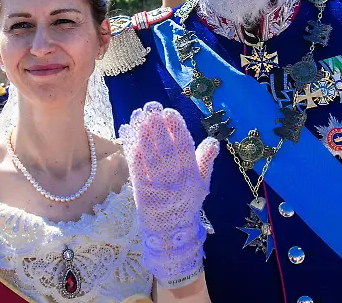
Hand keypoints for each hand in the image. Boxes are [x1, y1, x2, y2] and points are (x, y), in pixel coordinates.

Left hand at [119, 102, 218, 288]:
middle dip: (158, 126)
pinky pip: (137, 168)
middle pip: (166, 149)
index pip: (184, 147)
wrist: (172, 234)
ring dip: (143, 134)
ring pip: (150, 156)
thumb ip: (206, 160)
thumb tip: (213, 141)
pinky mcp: (142, 192)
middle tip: (151, 107)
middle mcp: (176, 180)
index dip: (176, 128)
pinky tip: (128, 134)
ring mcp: (159, 187)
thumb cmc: (187, 204)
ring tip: (138, 116)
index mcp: (192, 175)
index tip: (168, 112)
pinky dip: (132, 149)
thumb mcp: (203, 183)